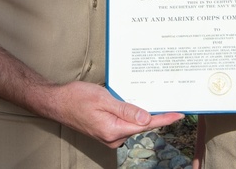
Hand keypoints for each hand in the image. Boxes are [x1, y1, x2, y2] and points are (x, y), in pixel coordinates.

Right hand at [45, 81, 183, 147]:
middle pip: (141, 126)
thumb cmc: (76, 97)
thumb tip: (147, 119)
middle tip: (172, 104)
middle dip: (156, 115)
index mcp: (114, 130)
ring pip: (133, 124)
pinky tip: (137, 107)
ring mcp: (110, 136)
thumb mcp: (103, 99)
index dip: (164, 119)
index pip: (145, 125)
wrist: (56, 102)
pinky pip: (125, 123)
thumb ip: (126, 109)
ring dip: (143, 114)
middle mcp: (113, 137)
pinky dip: (132, 115)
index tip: (179, 115)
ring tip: (155, 103)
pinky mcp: (106, 131)